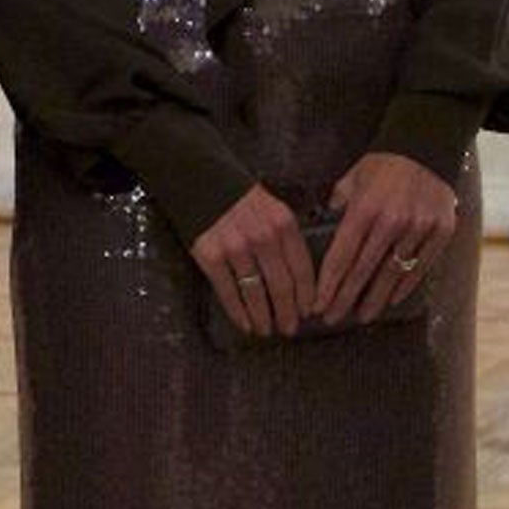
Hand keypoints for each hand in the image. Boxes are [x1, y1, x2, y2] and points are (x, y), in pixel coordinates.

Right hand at [189, 185, 314, 339]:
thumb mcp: (272, 207)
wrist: (200, 179)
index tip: (308, 311)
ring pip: (256, 294)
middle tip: (290, 328)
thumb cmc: (239, 197)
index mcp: (283, 223)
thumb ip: (285, 236)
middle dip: (288, 312)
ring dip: (263, 317)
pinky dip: (238, 313)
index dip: (306, 295)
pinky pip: (229, 293)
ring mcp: (236, 248)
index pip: (302, 268)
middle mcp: (263, 237)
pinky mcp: (211, 257)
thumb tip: (297, 275)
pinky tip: (245, 324)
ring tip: (266, 330)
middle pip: (282, 286)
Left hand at [312, 153, 456, 327]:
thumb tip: (318, 224)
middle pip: (364, 271)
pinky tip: (392, 300)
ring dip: (375, 299)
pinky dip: (405, 287)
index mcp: (365, 209)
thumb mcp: (352, 177)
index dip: (328, 284)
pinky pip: (420, 267)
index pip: (342, 256)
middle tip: (333, 318)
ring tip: (362, 316)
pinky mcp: (440, 233)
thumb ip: (336, 202)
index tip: (318, 304)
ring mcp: (419, 229)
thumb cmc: (383, 164)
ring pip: (392, 274)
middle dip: (345, 298)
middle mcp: (392, 222)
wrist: (427, 148)